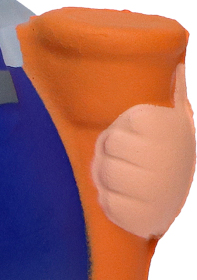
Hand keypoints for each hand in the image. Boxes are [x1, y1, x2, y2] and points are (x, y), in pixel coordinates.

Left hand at [91, 63, 194, 237]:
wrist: (174, 195)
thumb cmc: (165, 147)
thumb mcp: (172, 115)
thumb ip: (170, 89)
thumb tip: (174, 62)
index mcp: (165, 126)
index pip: (114, 132)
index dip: (114, 135)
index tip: (129, 138)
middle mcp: (164, 158)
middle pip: (106, 153)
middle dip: (107, 156)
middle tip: (122, 160)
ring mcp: (157, 190)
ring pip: (105, 176)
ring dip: (105, 177)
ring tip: (122, 177)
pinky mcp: (145, 217)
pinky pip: (108, 204)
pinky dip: (109, 202)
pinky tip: (124, 198)